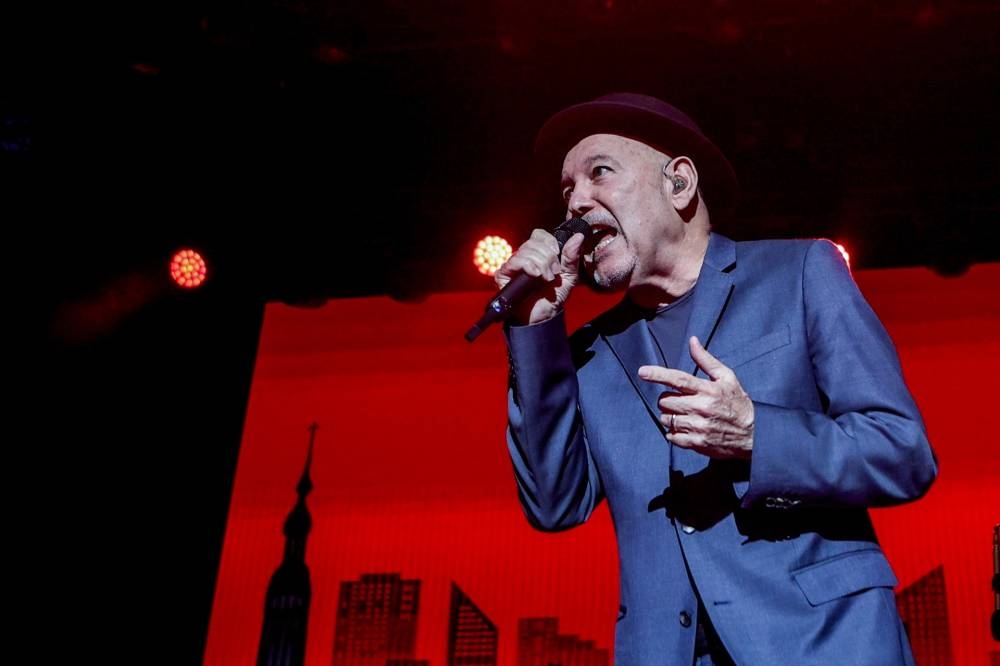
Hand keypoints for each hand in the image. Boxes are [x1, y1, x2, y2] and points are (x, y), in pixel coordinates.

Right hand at [494, 228, 585, 323]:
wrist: (544, 315)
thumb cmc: (554, 296)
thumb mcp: (569, 276)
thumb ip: (572, 257)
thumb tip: (579, 236)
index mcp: (538, 253)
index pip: (539, 235)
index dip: (548, 241)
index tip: (557, 254)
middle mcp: (524, 257)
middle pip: (533, 243)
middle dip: (548, 257)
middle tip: (554, 273)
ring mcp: (513, 265)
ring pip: (525, 251)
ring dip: (540, 264)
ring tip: (546, 278)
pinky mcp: (503, 274)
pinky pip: (514, 262)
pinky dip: (527, 266)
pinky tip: (535, 275)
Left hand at [638, 336, 754, 459]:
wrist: (755, 435)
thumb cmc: (738, 403)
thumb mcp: (727, 378)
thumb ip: (706, 360)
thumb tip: (693, 341)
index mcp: (708, 390)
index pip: (678, 379)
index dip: (658, 375)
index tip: (642, 372)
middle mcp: (701, 408)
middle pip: (665, 401)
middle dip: (667, 400)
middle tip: (679, 402)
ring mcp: (698, 427)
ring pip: (666, 419)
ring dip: (670, 417)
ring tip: (684, 416)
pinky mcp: (697, 443)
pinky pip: (671, 437)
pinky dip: (674, 433)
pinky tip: (686, 429)